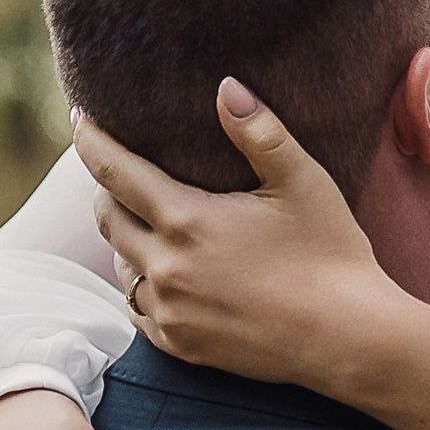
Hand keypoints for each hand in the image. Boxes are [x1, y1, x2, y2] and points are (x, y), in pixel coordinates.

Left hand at [73, 85, 429, 429]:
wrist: (349, 337)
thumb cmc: (331, 253)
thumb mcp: (301, 181)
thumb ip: (259, 131)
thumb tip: (226, 85)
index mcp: (188, 221)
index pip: (115, 172)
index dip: (92, 141)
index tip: (80, 117)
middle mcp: (167, 268)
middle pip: (108, 218)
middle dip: (108, 188)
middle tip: (121, 169)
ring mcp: (170, 311)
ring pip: (121, 265)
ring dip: (126, 239)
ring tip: (147, 220)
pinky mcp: (180, 345)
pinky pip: (139, 308)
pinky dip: (143, 284)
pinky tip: (165, 272)